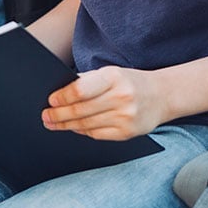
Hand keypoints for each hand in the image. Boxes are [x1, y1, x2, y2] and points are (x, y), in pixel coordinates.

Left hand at [42, 66, 167, 139]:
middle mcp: (121, 97)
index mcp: (113, 78)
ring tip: (54, 124)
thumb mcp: (110, 73)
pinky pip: (97, 134)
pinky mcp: (128, 133)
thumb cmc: (129, 82)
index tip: (51, 100)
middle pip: (81, 110)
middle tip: (46, 116)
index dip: (63, 97)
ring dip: (66, 125)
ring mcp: (125, 117)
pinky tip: (74, 128)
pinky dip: (83, 131)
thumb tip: (59, 92)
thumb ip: (87, 81)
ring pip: (87, 124)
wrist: (162, 95)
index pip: (81, 90)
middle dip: (59, 114)